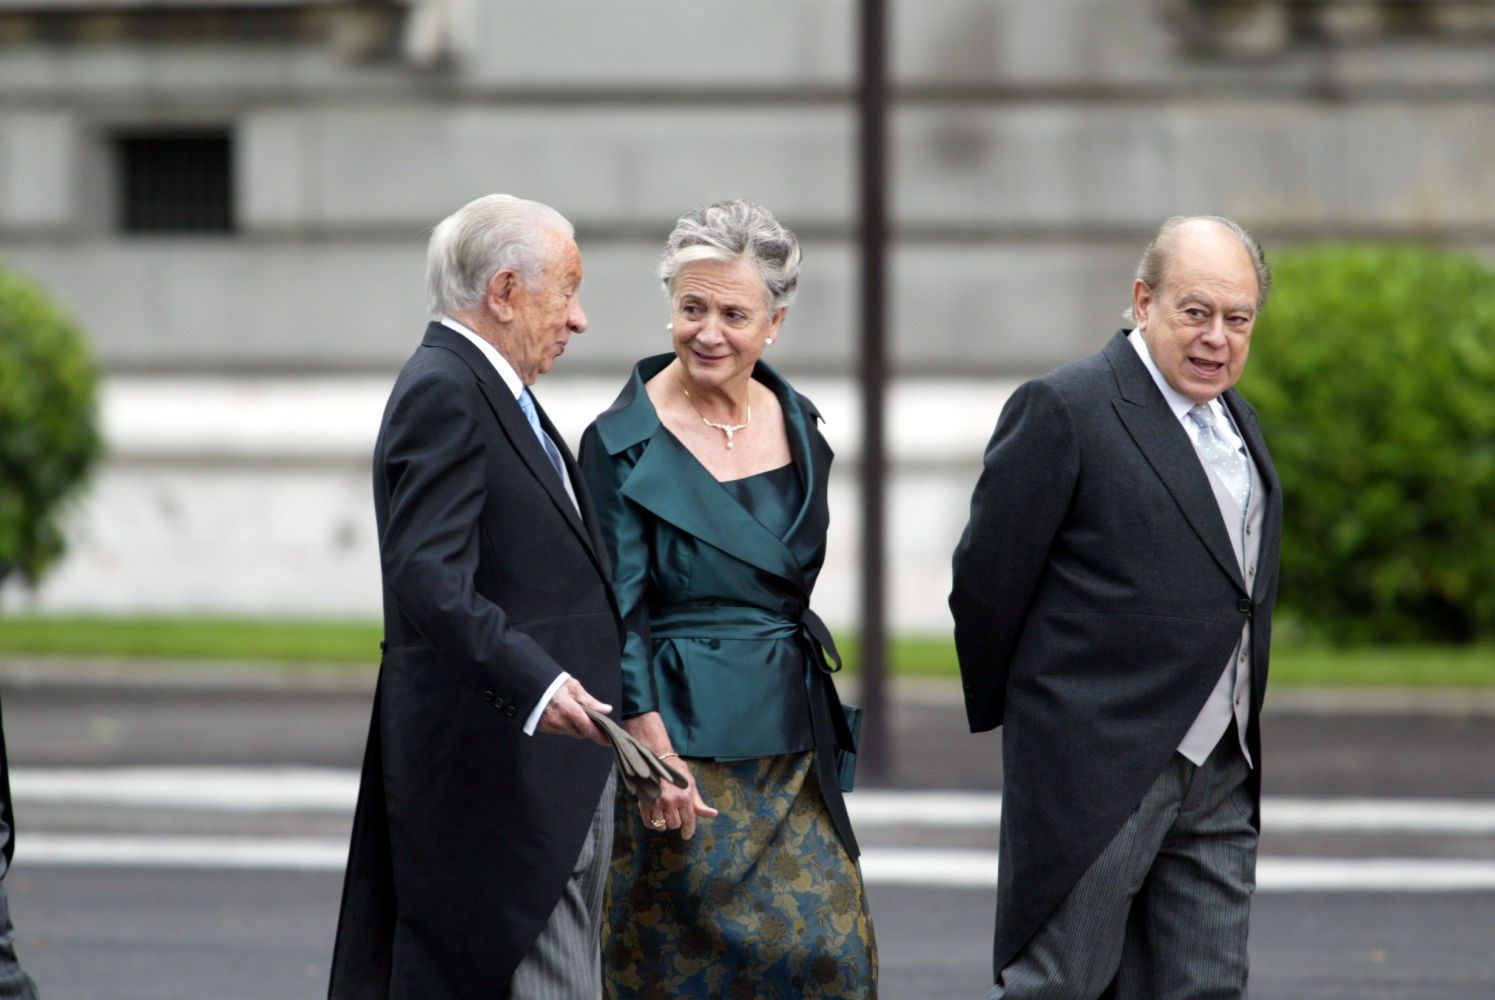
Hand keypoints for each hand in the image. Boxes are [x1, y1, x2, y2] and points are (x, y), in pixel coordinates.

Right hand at [536, 678, 611, 746]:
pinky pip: (558, 730)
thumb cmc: (552, 684)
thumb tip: (606, 709)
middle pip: (580, 732)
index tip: (608, 740)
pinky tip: (561, 713)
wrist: (529, 685)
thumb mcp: (573, 687)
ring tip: (571, 711)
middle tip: (590, 718)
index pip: (589, 729)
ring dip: (574, 726)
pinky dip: (563, 725)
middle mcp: (560, 722)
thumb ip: (590, 701)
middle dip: (586, 727)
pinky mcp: (543, 728)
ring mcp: (550, 726)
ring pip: (569, 732)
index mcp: (570, 711)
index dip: (600, 736)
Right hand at [622, 712, 717, 838]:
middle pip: (675, 824)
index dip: (688, 831)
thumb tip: (713, 814)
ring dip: (664, 824)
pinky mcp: (645, 802)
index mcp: (685, 797)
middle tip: (676, 815)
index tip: (686, 835)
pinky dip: (652, 824)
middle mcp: (671, 801)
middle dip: (676, 823)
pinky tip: (656, 820)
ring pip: (662, 825)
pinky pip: (648, 822)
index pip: (688, 821)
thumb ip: (699, 803)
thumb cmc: (678, 773)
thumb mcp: (691, 786)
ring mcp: (657, 802)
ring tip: (666, 817)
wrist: (659, 759)